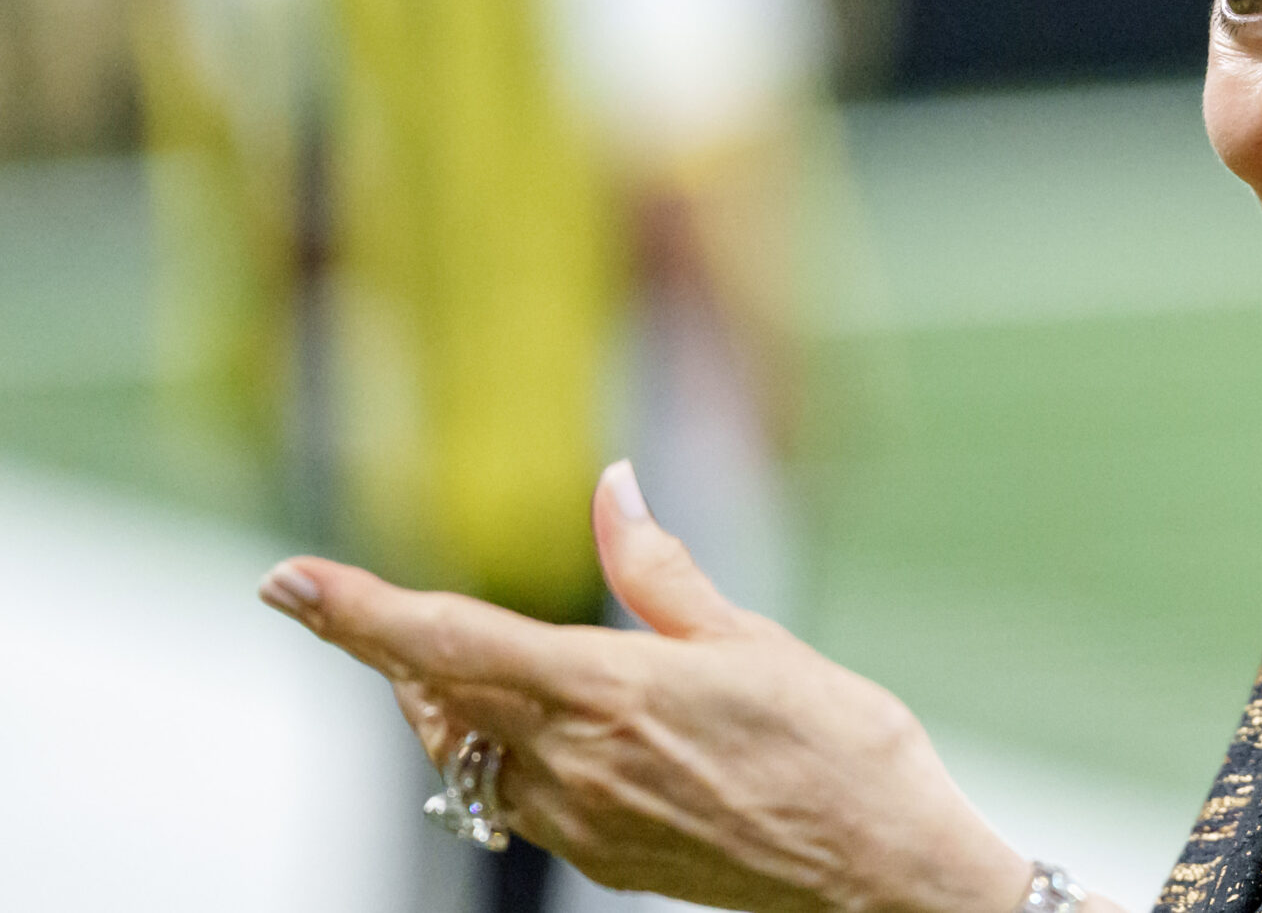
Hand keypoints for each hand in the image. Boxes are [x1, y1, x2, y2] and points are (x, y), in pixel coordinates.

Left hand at [258, 462, 1028, 912]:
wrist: (879, 873)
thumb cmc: (839, 747)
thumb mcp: (753, 639)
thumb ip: (659, 569)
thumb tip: (613, 485)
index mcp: (606, 691)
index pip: (447, 641)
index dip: (355, 610)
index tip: (285, 580)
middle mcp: (574, 765)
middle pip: (439, 696)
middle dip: (404, 649)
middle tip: (385, 608)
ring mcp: (581, 822)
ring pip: (473, 749)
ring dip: (459, 700)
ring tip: (491, 659)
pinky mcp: (601, 856)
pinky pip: (521, 794)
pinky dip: (513, 747)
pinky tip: (566, 725)